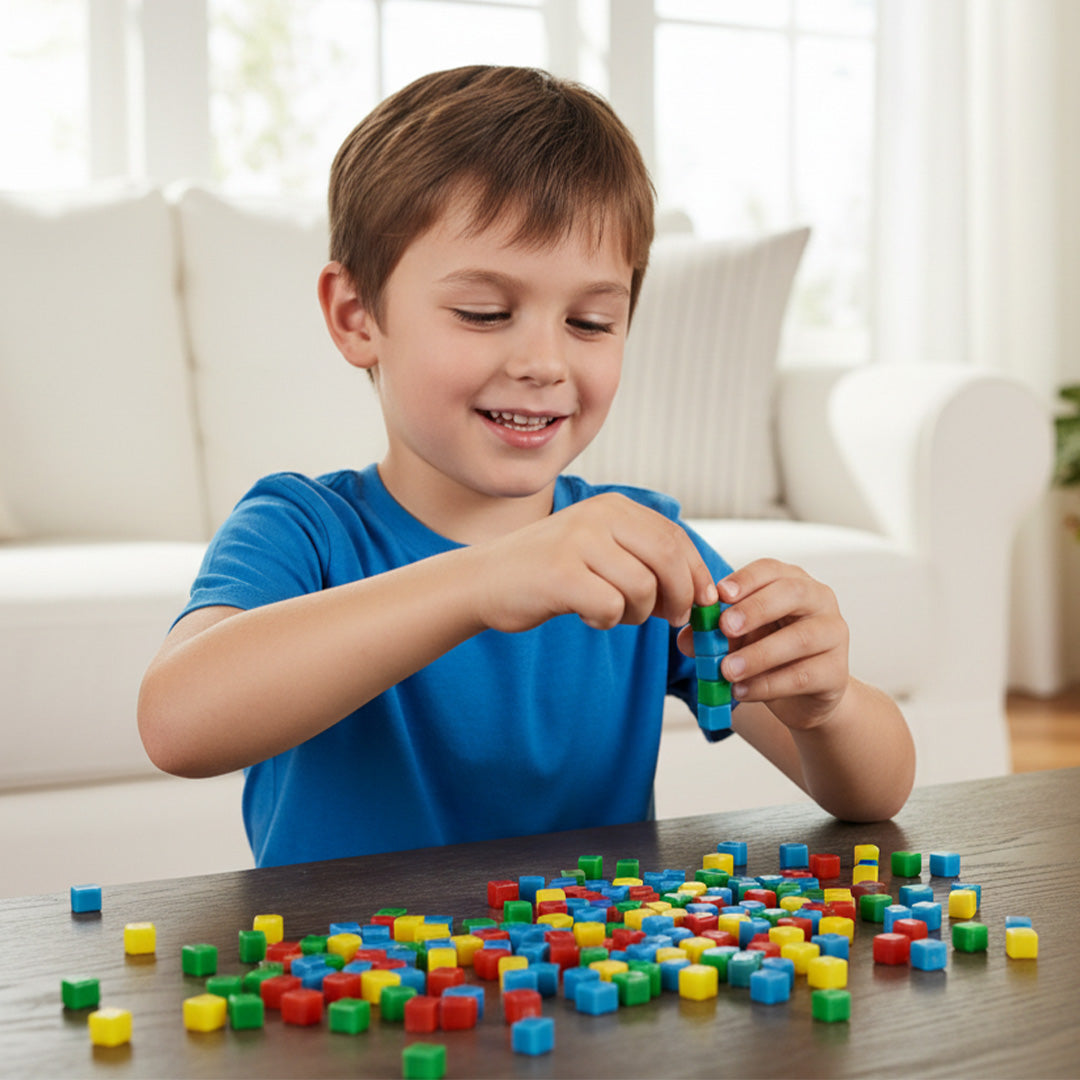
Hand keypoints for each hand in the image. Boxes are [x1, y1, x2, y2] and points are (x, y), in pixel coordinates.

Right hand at [471, 493, 718, 633]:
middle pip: (668, 559)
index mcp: (613, 506)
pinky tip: (586, 614)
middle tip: (674, 619)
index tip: (702, 601)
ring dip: (636, 613)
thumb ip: (644, 560)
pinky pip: (611, 607)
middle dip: (681, 596)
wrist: (484, 580)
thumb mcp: (600, 550)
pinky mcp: (561, 574)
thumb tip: (700, 593)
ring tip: (612, 611)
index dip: (697, 573)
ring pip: (643, 588)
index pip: (675, 536)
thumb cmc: (548, 572)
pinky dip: (606, 620)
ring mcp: (578, 542)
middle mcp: (598, 516)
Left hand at [678, 558, 849, 730]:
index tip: (720, 593)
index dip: (746, 579)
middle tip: (725, 627)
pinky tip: (741, 691)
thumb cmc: (770, 653)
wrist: (804, 696)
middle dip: (755, 609)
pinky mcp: (836, 672)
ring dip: (759, 654)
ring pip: (800, 639)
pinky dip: (767, 685)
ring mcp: (833, 635)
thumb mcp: (738, 638)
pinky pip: (802, 676)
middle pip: (792, 594)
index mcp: (792, 582)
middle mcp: (819, 601)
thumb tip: (686, 639)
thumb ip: (713, 634)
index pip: (771, 570)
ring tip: (727, 670)